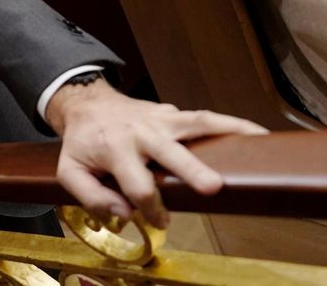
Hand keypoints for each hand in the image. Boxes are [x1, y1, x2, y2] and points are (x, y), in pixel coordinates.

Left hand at [46, 78, 266, 227]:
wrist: (87, 104)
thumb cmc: (83, 143)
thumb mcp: (70, 171)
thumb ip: (91, 196)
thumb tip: (124, 214)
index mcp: (114, 148)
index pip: (137, 185)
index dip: (151, 209)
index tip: (161, 221)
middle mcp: (140, 131)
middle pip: (169, 152)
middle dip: (190, 169)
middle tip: (212, 187)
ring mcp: (160, 119)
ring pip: (196, 123)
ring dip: (226, 132)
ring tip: (256, 143)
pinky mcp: (173, 113)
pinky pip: (204, 118)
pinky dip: (231, 124)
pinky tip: (256, 133)